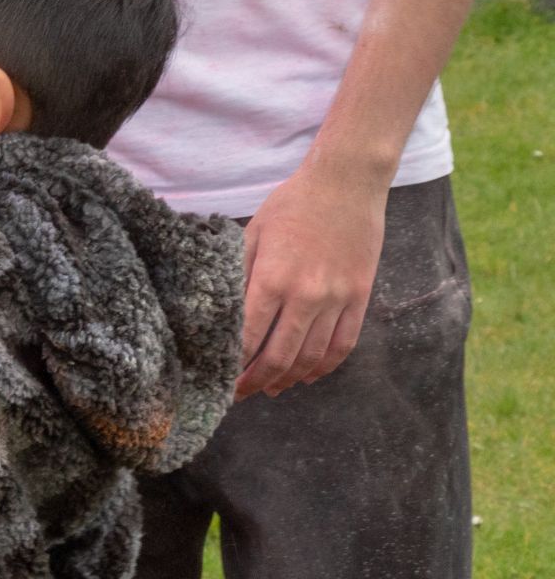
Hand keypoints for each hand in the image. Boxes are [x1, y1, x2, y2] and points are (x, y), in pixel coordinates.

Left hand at [235, 162, 388, 398]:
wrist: (346, 184)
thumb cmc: (291, 206)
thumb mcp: (251, 235)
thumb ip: (238, 277)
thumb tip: (221, 316)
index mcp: (273, 279)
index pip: (248, 338)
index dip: (232, 367)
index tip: (218, 380)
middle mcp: (307, 295)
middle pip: (279, 357)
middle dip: (255, 382)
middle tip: (239, 394)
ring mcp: (338, 299)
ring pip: (312, 357)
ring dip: (288, 379)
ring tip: (269, 388)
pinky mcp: (360, 298)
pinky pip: (344, 345)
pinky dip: (324, 367)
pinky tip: (307, 375)